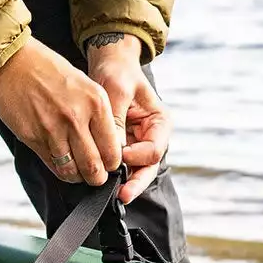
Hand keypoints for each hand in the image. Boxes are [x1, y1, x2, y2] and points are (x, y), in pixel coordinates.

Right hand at [0, 38, 120, 186]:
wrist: (14, 63)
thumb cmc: (49, 71)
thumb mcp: (85, 85)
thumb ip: (97, 115)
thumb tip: (107, 144)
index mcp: (96, 103)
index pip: (113, 150)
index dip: (112, 164)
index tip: (109, 164)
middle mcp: (77, 118)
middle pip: (94, 167)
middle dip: (97, 177)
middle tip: (95, 176)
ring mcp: (53, 130)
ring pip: (72, 171)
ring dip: (77, 176)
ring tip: (78, 172)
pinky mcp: (33, 137)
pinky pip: (52, 164)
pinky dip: (59, 169)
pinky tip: (62, 164)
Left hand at [83, 32, 171, 203]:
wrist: (109, 66)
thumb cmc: (117, 73)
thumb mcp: (117, 90)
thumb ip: (117, 119)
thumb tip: (114, 149)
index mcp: (159, 122)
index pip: (154, 149)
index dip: (138, 156)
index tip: (120, 155)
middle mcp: (151, 137)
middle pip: (148, 167)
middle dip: (136, 182)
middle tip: (122, 195)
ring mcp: (137, 144)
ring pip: (135, 171)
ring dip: (125, 183)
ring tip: (112, 196)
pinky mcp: (122, 147)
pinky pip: (120, 166)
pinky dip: (113, 175)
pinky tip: (102, 183)